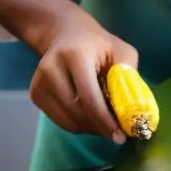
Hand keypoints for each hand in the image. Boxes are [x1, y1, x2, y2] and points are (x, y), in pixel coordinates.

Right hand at [29, 13, 138, 143]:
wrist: (66, 34)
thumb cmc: (99, 45)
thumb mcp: (121, 50)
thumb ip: (128, 74)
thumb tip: (135, 107)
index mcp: (74, 56)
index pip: (88, 97)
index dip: (105, 120)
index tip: (120, 136)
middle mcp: (51, 69)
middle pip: (76, 112)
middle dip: (99, 127)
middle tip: (117, 132)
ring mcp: (39, 82)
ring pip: (67, 121)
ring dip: (89, 128)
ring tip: (104, 122)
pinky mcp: (35, 94)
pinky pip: (59, 121)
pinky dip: (77, 125)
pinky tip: (89, 115)